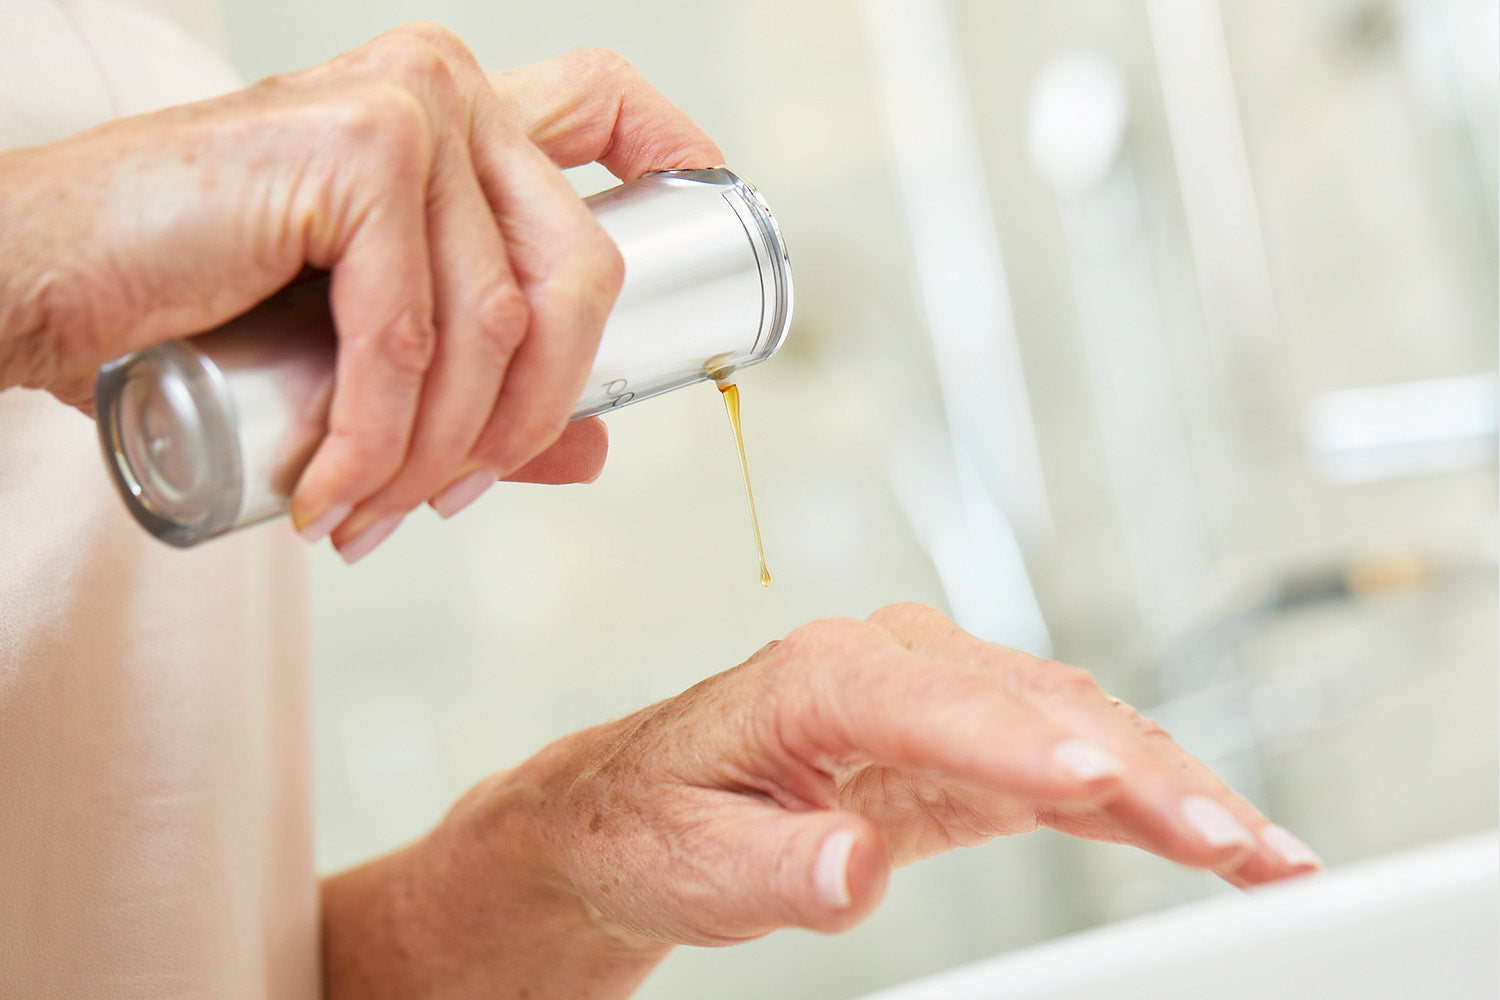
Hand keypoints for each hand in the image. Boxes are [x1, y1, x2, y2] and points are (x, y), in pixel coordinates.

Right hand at [0, 30, 721, 559]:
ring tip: (369, 514)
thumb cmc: (196, 302)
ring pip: (497, 324)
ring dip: (443, 452)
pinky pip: (412, 335)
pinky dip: (380, 437)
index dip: (677, 156)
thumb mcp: (366, 345)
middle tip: (456, 498)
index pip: (608, 107)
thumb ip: (482, 387)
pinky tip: (334, 492)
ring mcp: (406, 109)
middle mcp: (447, 92)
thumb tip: (591, 451)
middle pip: (581, 268)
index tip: (705, 233)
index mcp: (464, 115)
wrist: (38, 273)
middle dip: (532, 413)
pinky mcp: (352, 152)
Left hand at [494, 604, 1319, 945]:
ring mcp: (942, 699)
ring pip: (1083, 731)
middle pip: (1041, 708)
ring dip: (1176, 788)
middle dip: (1145, 773)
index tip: (1104, 779)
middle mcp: (894, 667)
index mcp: (820, 675)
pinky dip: (1149, 802)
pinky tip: (1212, 839)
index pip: (939, 700)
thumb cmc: (653, 822)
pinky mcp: (968, 747)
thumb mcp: (689, 859)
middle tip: (1234, 843)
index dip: (1025, 743)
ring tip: (1264, 852)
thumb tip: (847, 866)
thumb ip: (770, 865)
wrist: (640, 812)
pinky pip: (1075, 768)